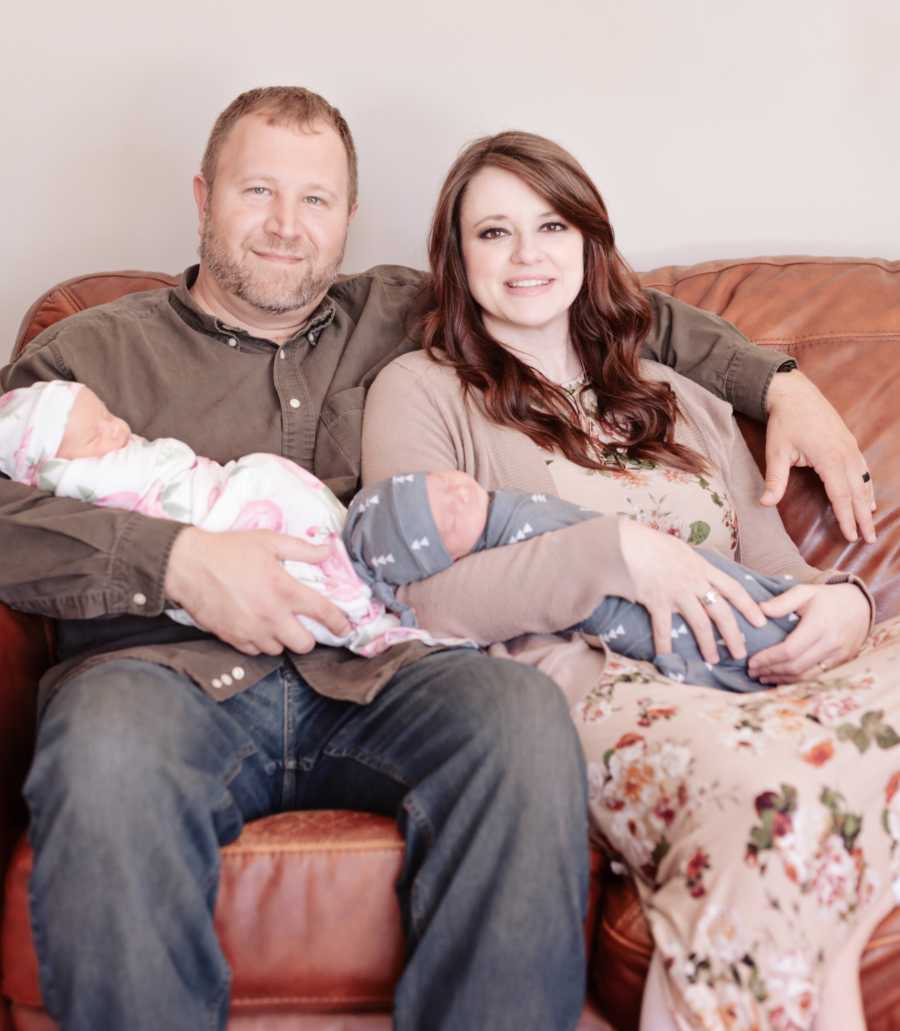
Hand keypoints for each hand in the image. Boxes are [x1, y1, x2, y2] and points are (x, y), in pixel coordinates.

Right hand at [165, 527, 351, 655]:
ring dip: (283, 640)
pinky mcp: (233, 639)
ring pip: (280, 651)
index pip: (323, 612)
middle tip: (303, 624)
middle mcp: (271, 616)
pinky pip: (256, 652)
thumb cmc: (229, 550)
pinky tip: (258, 627)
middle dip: (309, 637)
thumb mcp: (268, 541)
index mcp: (284, 590)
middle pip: (304, 644)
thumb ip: (301, 549)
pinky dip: (261, 643)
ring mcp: (251, 631)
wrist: (187, 566)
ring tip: (278, 623)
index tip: (344, 627)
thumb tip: (327, 551)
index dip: (339, 623)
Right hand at [619, 520, 766, 663]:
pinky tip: (666, 657)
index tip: (762, 621)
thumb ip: (691, 562)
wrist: (625, 542)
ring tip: (713, 660)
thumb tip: (700, 570)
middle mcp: (693, 580)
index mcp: (701, 566)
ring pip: (699, 622)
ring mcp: (676, 592)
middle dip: (734, 634)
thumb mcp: (678, 548)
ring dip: (708, 644)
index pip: (733, 588)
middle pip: (721, 611)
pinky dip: (664, 644)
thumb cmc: (649, 542)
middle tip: (741, 654)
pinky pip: (663, 627)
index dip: (749, 606)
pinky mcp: (656, 600)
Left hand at [748, 582, 869, 683]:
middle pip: (796, 666)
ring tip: (762, 677)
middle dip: (771, 672)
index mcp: (819, 625)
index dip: (768, 659)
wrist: (860, 605)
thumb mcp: (805, 592)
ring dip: (782, 680)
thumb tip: (760, 611)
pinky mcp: (842, 663)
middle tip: (752, 672)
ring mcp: (839, 656)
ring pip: (806, 676)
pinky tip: (782, 679)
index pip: (790, 650)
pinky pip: (817, 677)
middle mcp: (831, 643)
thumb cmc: (827, 598)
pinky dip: (797, 681)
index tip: (751, 662)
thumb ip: (782, 601)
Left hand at [762, 370, 875, 543]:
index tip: (851, 536)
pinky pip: (863, 468)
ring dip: (867, 502)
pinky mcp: (849, 442)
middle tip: (869, 539)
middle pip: (858, 492)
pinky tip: (867, 495)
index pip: (840, 496)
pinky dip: (867, 484)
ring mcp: (850, 447)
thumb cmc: (784, 422)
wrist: (794, 393)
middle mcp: (846, 454)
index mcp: (829, 459)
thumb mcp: (776, 452)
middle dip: (863, 517)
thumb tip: (764, 504)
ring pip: (864, 480)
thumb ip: (774, 480)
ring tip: (870, 522)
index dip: (846, 518)